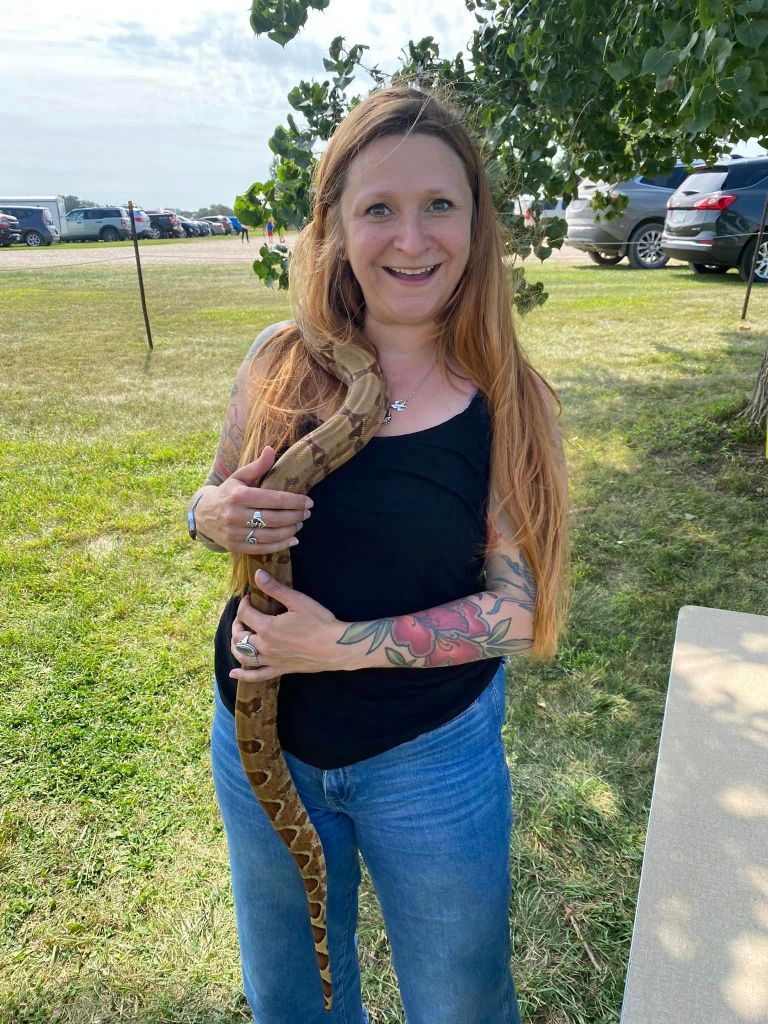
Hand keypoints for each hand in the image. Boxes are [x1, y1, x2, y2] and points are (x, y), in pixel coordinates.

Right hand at [196, 446, 311, 553]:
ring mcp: (235, 533)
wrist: (202, 515)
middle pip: (275, 519)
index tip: (309, 501)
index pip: (274, 500)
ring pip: (271, 535)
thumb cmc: (227, 493)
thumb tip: (271, 450)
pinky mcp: (235, 547)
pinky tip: (293, 539)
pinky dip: (281, 545)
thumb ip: (257, 466)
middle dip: (296, 516)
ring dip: (290, 530)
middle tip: (307, 513)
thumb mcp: (239, 477)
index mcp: (239, 496)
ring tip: (300, 523)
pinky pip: (263, 548)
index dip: (295, 501)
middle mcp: (236, 516)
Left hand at [230, 570, 351, 681]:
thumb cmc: (319, 622)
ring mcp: (271, 660)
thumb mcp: (297, 601)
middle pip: (239, 636)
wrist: (336, 646)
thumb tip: (257, 574)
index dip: (244, 603)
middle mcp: (264, 646)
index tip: (250, 598)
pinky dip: (243, 675)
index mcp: (267, 627)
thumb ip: (275, 588)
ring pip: (243, 656)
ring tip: (239, 636)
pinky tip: (233, 673)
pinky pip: (256, 676)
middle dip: (238, 623)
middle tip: (245, 615)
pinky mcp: (279, 669)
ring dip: (236, 645)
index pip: (245, 614)